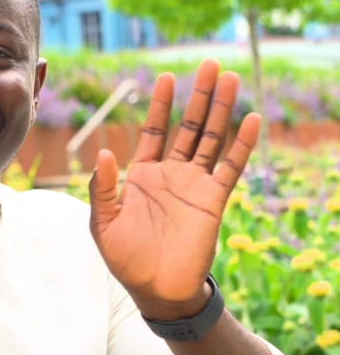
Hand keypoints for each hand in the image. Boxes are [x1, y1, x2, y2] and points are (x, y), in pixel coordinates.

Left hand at [89, 59, 259, 320]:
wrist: (156, 290)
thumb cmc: (125, 258)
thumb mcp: (104, 223)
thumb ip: (103, 188)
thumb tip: (105, 152)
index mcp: (142, 175)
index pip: (153, 131)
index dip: (160, 105)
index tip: (167, 76)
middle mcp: (171, 174)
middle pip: (187, 126)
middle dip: (197, 96)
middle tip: (209, 64)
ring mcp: (194, 185)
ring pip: (210, 139)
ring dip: (220, 110)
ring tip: (229, 79)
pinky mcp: (213, 200)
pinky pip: (230, 167)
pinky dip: (240, 144)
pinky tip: (250, 119)